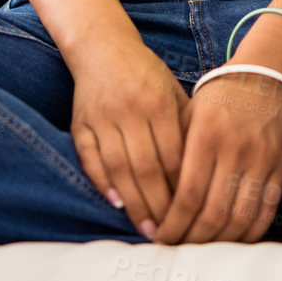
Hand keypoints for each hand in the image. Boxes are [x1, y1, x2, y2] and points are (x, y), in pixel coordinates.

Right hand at [69, 34, 188, 237]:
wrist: (102, 46)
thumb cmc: (146, 74)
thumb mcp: (172, 91)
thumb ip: (185, 126)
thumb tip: (201, 174)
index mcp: (157, 101)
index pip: (172, 155)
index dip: (181, 188)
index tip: (191, 214)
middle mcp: (129, 109)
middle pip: (145, 167)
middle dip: (158, 204)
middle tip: (169, 234)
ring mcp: (102, 117)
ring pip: (118, 168)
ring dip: (133, 203)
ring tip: (147, 228)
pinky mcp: (80, 123)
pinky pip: (90, 158)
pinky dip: (102, 183)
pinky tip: (116, 204)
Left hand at [153, 70, 281, 244]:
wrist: (268, 75)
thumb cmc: (221, 95)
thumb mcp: (190, 112)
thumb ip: (175, 151)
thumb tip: (154, 196)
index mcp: (207, 135)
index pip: (188, 195)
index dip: (173, 224)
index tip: (160, 237)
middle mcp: (235, 150)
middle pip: (212, 214)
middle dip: (190, 240)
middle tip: (176, 249)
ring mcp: (261, 160)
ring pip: (239, 220)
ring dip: (217, 243)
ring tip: (199, 250)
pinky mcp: (280, 168)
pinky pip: (265, 213)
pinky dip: (247, 235)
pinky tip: (230, 241)